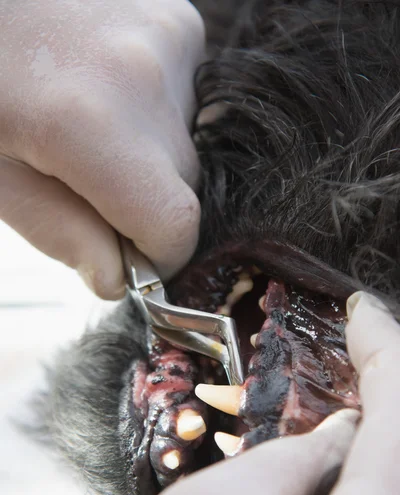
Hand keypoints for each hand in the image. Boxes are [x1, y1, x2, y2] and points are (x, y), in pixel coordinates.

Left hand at [0, 0, 204, 297]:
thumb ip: (59, 234)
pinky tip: (107, 92)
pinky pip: (185, 100)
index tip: (134, 257)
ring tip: (88, 123)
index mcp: (88, 123)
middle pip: (181, 185)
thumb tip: (119, 278)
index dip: (159, 256)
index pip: (175, 224)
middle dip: (143, 203)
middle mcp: (144, 74)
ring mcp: (168, 36)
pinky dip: (153, 114)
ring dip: (148, 156)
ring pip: (185, 143)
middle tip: (86, 180)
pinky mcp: (179, 21)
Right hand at [83, 291, 399, 494]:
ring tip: (357, 385)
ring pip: (397, 481)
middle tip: (365, 343)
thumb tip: (346, 429)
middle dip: (392, 386)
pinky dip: (373, 472)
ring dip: (382, 429)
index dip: (384, 350)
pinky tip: (349, 448)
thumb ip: (299, 456)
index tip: (362, 308)